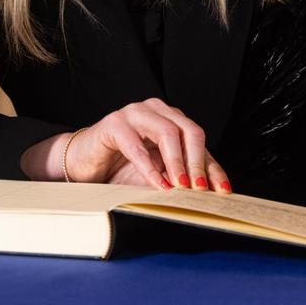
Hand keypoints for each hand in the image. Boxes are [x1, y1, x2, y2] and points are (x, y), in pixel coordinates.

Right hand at [20, 97, 231, 192]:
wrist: (83, 163)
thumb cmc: (121, 168)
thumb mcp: (157, 174)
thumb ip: (178, 176)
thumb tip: (207, 194)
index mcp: (171, 118)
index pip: (199, 140)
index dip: (212, 166)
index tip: (222, 191)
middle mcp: (156, 110)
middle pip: (189, 130)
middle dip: (198, 162)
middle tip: (200, 189)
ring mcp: (135, 113)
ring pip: (167, 132)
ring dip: (177, 162)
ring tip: (181, 187)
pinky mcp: (114, 124)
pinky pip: (136, 145)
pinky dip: (149, 167)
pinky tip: (157, 184)